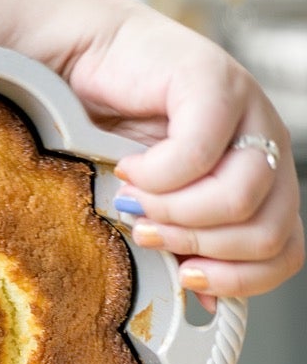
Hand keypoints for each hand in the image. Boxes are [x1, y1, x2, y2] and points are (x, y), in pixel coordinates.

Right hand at [63, 3, 303, 309]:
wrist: (79, 62)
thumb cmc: (107, 131)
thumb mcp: (148, 205)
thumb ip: (178, 245)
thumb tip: (195, 300)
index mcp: (257, 181)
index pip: (285, 252)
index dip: (238, 279)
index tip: (187, 277)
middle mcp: (261, 147)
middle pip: (270, 232)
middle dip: (201, 246)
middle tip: (151, 234)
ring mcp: (247, 113)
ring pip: (243, 197)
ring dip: (178, 213)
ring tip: (135, 200)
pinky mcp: (214, 84)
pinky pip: (201, 153)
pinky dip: (156, 174)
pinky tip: (128, 168)